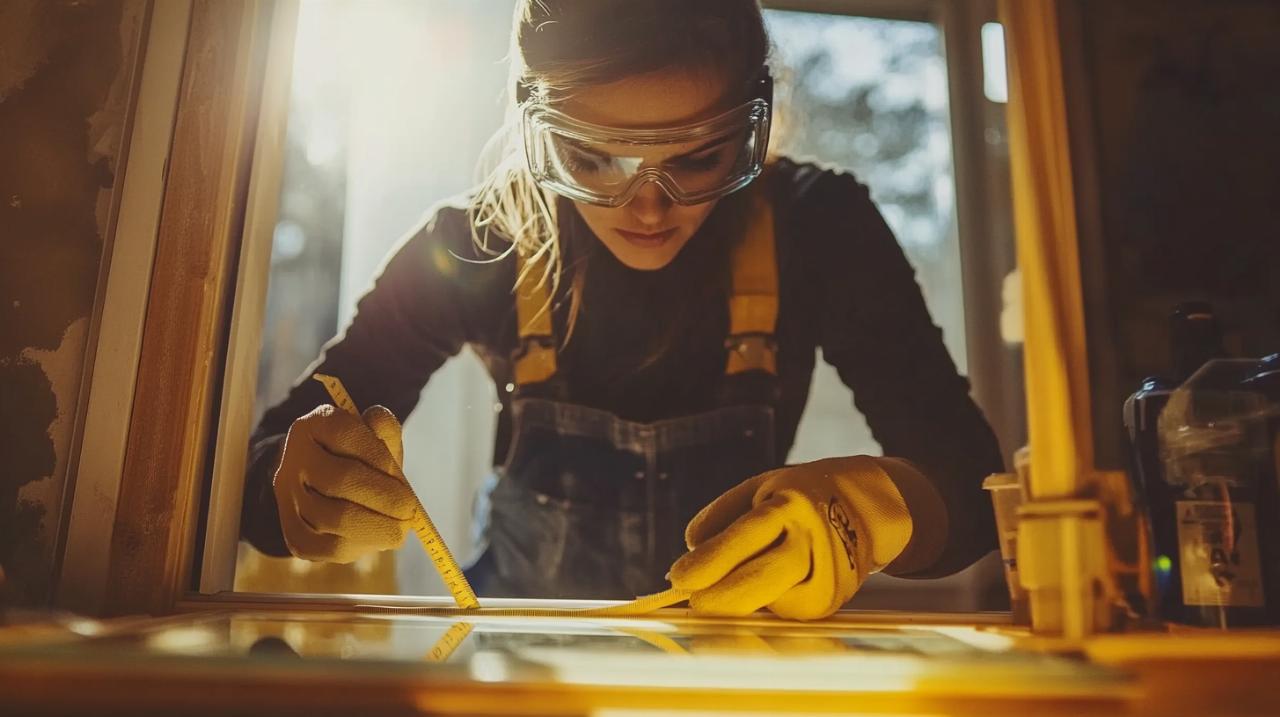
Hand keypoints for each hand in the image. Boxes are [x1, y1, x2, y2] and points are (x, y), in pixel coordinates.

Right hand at [273, 403, 417, 562]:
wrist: (326, 488)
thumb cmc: (362, 459)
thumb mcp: (375, 437)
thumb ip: (383, 427)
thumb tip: (379, 423)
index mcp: (314, 426)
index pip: (345, 434)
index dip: (379, 457)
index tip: (402, 478)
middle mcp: (293, 460)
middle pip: (339, 479)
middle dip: (383, 497)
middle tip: (409, 509)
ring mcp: (289, 499)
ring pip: (332, 518)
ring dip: (376, 526)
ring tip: (400, 528)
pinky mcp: (293, 534)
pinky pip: (326, 548)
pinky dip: (360, 546)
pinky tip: (378, 538)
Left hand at [669, 456, 912, 619]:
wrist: (866, 508)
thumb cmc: (799, 496)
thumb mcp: (760, 487)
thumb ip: (722, 515)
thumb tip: (692, 548)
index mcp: (790, 503)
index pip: (746, 535)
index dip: (710, 560)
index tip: (679, 577)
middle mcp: (813, 539)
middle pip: (764, 577)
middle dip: (722, 597)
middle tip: (694, 602)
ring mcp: (827, 573)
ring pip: (774, 602)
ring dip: (739, 603)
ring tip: (720, 593)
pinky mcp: (830, 601)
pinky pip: (785, 611)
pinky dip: (764, 606)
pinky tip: (763, 591)